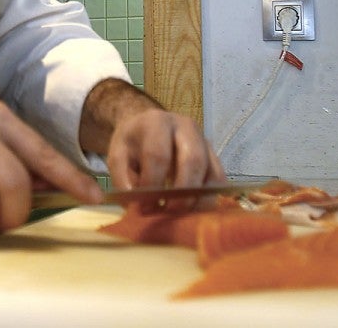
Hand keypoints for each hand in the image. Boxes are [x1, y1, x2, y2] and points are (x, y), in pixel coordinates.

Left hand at [80, 79, 224, 211]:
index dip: (152, 184)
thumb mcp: (118, 156)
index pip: (158, 155)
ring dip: (198, 199)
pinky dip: (209, 199)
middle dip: (181, 193)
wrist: (147, 127)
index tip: (144, 206)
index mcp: (156, 122)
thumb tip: (136, 205)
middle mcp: (185, 127)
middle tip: (167, 212)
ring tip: (181, 216)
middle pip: (193, 160)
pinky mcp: (214, 156)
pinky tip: (194, 211)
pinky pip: (220, 180)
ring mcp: (204, 140)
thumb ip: (123, 179)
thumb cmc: (133, 145)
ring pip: (212, 172)